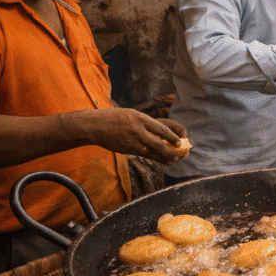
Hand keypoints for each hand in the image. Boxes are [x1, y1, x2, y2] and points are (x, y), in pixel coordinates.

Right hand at [72, 109, 188, 164]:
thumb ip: (144, 122)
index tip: (180, 142)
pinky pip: (142, 154)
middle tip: (178, 155)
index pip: (161, 129)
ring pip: (150, 152)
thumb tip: (158, 131)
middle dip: (170, 151)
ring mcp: (131, 141)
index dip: (172, 137)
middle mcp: (137, 130)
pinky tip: (159, 160)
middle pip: (158, 143)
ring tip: (171, 161)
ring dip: (162, 157)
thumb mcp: (131, 114)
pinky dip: (152, 158)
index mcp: (140, 118)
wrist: (95, 126)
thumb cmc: (113, 117)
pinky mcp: (126, 149)